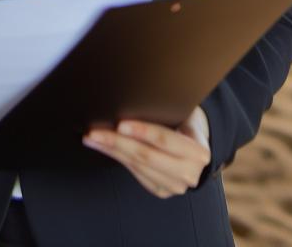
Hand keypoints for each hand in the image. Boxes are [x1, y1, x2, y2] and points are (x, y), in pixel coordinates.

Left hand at [82, 107, 210, 198]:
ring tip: (92, 138)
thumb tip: (130, 100)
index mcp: (199, 152)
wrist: (198, 147)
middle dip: (117, 143)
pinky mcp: (162, 190)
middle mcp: (189, 173)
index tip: (120, 124)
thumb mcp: (185, 114)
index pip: (165, 139)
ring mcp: (175, 185)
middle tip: (94, 132)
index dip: (142, 131)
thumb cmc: (187, 122)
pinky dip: (118, 159)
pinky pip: (136, 173)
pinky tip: (105, 148)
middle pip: (146, 156)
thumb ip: (167, 112)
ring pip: (137, 166)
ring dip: (111, 151)